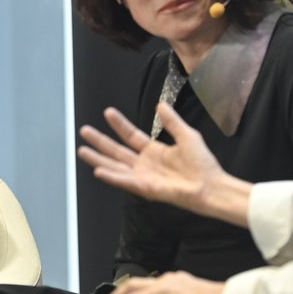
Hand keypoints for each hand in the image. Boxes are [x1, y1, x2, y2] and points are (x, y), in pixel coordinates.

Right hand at [78, 103, 249, 223]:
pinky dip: (112, 177)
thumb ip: (172, 122)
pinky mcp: (145, 188)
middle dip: (100, 141)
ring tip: (82, 150)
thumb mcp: (187, 135)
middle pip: (117, 151)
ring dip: (98, 159)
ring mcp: (143, 177)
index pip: (131, 136)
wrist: (211, 185)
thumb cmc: (202, 163)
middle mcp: (145, 164)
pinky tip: (99, 170)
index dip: (119, 124)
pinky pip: (125, 181)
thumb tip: (160, 104)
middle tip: (84, 131)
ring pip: (115, 166)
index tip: (107, 112)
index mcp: (154, 151)